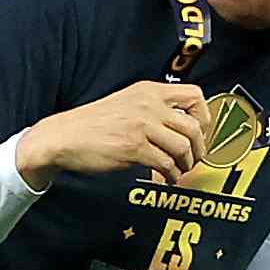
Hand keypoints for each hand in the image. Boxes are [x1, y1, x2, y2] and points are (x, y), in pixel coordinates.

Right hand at [15, 75, 205, 188]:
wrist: (64, 136)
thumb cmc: (93, 123)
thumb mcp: (127, 102)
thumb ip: (153, 109)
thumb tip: (182, 126)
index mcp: (149, 91)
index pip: (195, 95)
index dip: (204, 117)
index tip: (200, 133)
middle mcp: (149, 105)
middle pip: (194, 127)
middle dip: (199, 149)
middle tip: (194, 159)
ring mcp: (142, 126)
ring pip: (183, 147)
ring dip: (186, 165)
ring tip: (178, 171)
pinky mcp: (134, 147)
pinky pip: (166, 164)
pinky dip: (171, 174)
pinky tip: (165, 178)